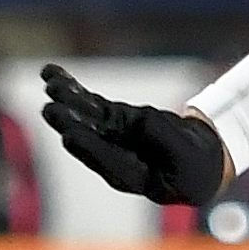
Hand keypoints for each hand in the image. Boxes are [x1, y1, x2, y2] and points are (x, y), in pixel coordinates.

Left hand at [40, 65, 229, 206]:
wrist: (199, 163)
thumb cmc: (193, 167)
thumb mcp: (186, 157)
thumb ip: (165, 139)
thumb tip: (141, 120)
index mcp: (131, 175)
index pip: (106, 159)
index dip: (88, 148)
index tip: (69, 136)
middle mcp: (113, 155)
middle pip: (87, 136)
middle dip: (69, 122)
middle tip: (50, 109)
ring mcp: (112, 135)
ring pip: (84, 115)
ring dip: (66, 97)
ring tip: (49, 79)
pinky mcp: (113, 119)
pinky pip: (90, 102)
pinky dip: (73, 88)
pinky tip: (53, 74)